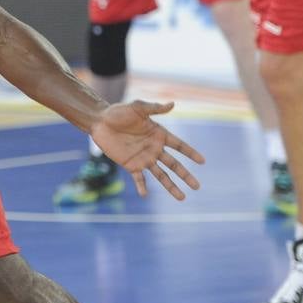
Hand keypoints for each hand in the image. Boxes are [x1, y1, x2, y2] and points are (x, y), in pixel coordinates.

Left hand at [90, 100, 204, 199]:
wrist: (99, 121)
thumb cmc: (119, 112)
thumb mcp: (137, 108)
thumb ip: (154, 108)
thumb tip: (173, 104)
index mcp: (158, 134)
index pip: (179, 145)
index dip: (190, 153)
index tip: (202, 161)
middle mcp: (154, 148)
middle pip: (174, 164)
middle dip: (185, 175)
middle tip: (197, 186)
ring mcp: (143, 158)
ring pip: (161, 175)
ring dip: (171, 187)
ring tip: (182, 198)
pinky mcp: (131, 165)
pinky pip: (139, 178)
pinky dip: (142, 186)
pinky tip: (145, 195)